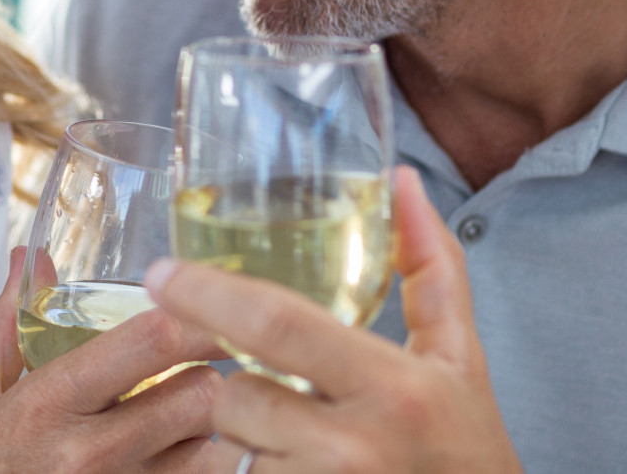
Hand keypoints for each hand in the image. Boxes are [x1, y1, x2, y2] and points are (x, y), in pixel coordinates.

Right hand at [0, 246, 225, 473]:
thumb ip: (4, 326)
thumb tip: (27, 260)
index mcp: (47, 404)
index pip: (149, 342)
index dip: (195, 318)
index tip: (211, 309)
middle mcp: (89, 455)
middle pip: (200, 397)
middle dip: (215, 374)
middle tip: (210, 365)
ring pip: (209, 450)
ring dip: (212, 428)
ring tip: (194, 418)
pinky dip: (196, 467)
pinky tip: (175, 455)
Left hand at [144, 167, 523, 473]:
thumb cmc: (466, 449)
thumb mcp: (460, 359)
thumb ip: (432, 267)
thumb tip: (404, 180)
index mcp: (394, 387)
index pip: (279, 326)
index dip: (209, 293)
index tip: (160, 274)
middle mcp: (354, 446)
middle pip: (237, 394)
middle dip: (237, 385)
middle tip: (267, 389)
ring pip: (232, 445)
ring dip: (247, 436)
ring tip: (299, 441)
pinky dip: (253, 472)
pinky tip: (290, 467)